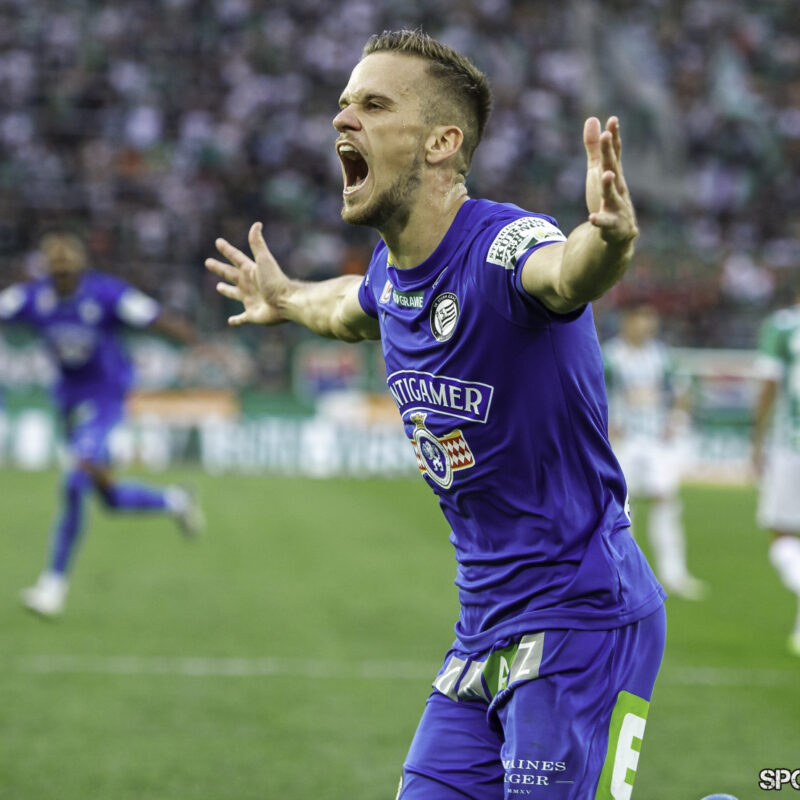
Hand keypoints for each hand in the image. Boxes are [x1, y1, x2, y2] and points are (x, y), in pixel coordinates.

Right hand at [205, 222, 285, 325]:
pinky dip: (236, 320)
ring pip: (235, 294)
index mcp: (250, 271)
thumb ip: (258, 244)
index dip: (227, 250)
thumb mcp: (264, 260)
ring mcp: (250, 299)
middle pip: (231, 274)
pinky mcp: (252, 315)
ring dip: (227, 291)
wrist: (286, 302)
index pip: (236, 258)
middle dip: (220, 269)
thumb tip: (256, 224)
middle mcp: (249, 284)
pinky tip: (230, 321)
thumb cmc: (275, 281)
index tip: (218, 242)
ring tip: (219, 288)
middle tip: (208, 262)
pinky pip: (242, 318)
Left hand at [583, 117, 637, 245]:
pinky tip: (593, 218)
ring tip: (606, 174)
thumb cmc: (608, 199)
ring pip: (613, 195)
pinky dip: (600, 221)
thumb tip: (593, 119)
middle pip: (613, 169)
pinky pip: (606, 223)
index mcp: (614, 175)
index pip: (614, 154)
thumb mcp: (598, 172)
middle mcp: (618, 189)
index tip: (612, 120)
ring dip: (609, 185)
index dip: (613, 138)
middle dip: (609, 153)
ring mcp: (618, 207)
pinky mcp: (613, 226)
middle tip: (606, 137)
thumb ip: (594, 148)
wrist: (619, 235)